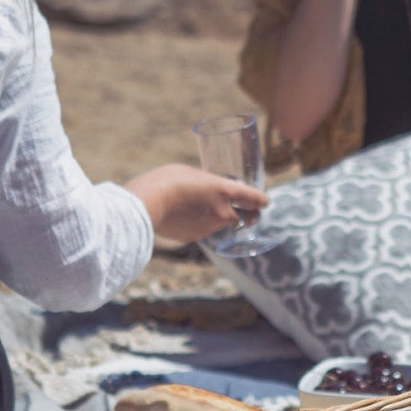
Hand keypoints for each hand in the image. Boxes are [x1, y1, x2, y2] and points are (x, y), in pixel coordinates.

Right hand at [126, 163, 270, 245]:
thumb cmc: (166, 180)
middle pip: (247, 219)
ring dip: (221, 219)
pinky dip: (201, 224)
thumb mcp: (192, 173)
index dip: (262, 200)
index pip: (254, 198)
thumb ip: (206, 182)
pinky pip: (204, 230)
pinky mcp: (194, 237)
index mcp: (224, 191)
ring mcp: (209, 228)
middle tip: (247, 212)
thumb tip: (208, 190)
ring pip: (223, 224)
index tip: (265, 201)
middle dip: (250, 216)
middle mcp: (222, 213)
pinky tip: (187, 215)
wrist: (145, 204)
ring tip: (205, 207)